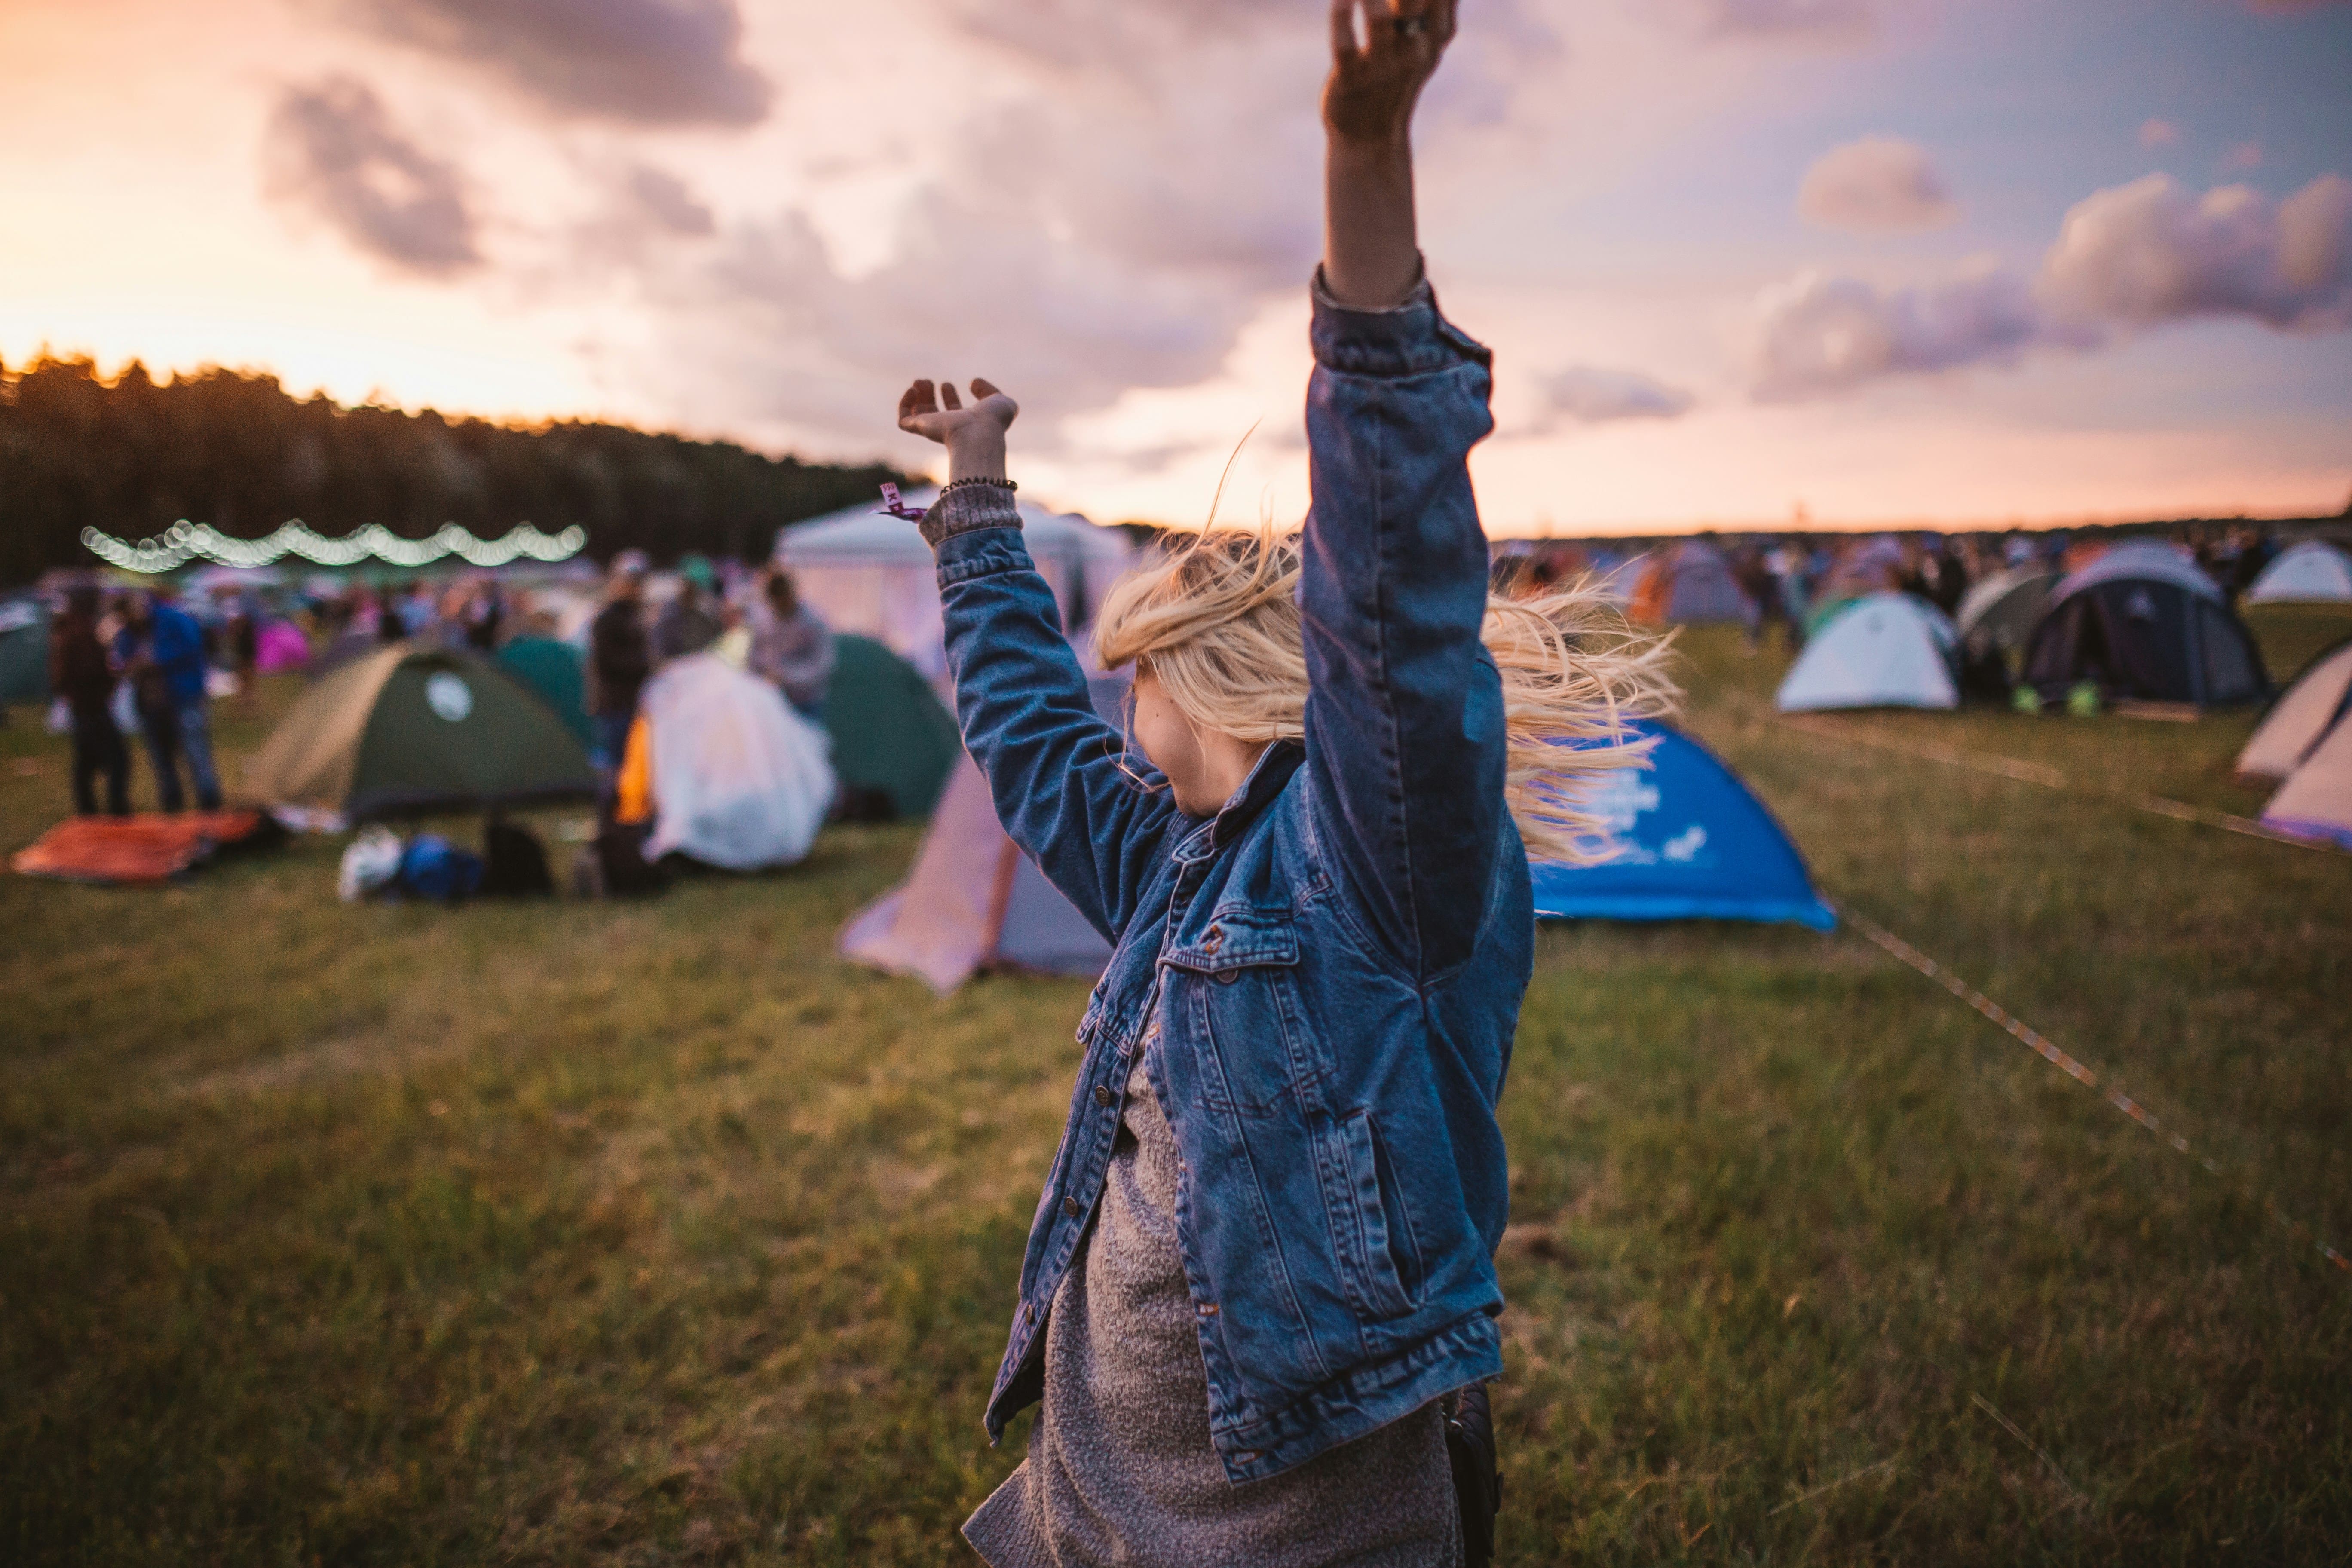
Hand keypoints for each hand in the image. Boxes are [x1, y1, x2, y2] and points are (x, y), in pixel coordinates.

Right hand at [897, 377, 1017, 481]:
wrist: (979, 432)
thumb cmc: (993, 420)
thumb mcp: (999, 400)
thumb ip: (988, 390)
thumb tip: (973, 383)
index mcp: (967, 422)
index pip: (954, 412)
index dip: (949, 397)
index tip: (947, 385)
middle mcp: (949, 427)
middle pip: (933, 413)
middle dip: (929, 395)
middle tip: (928, 382)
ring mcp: (934, 429)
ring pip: (917, 416)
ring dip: (916, 397)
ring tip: (919, 382)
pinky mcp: (922, 428)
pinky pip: (904, 421)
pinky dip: (904, 404)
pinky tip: (912, 391)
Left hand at [1323, 0, 1454, 146]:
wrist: (1371, 138)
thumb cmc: (1396, 80)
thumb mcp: (1425, 43)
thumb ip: (1438, 6)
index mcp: (1437, 36)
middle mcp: (1416, 50)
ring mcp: (1384, 67)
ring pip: (1380, 19)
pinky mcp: (1351, 79)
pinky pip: (1346, 43)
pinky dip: (1341, 15)